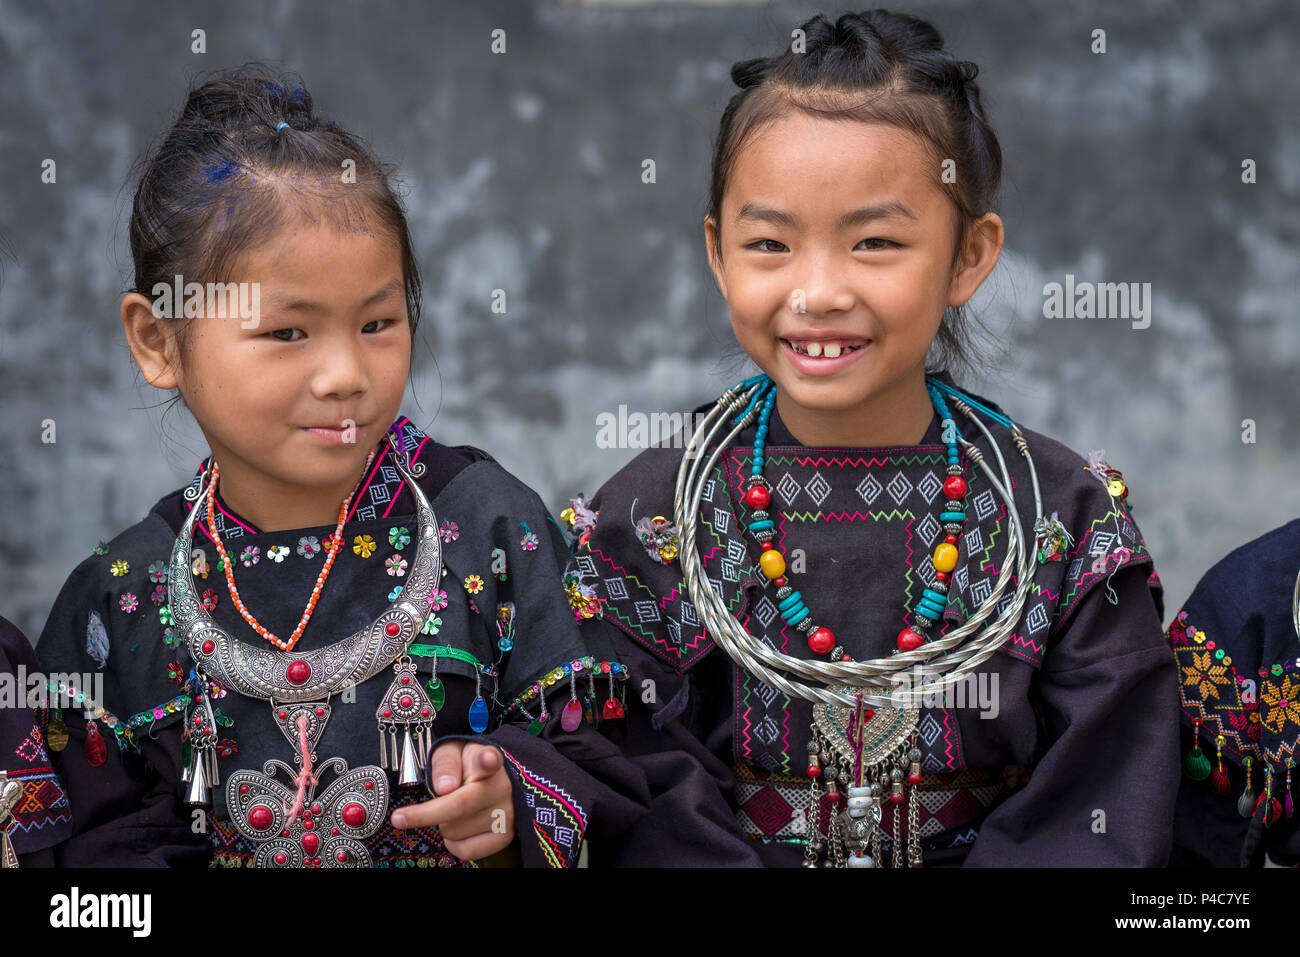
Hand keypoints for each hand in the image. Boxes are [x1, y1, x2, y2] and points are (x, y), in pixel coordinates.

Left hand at [389, 739, 515, 860]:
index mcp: (487, 760)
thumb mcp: (451, 751)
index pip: (488, 760)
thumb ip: (445, 763)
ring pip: (455, 831)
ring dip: (443, 825)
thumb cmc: (466, 765)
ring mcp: (506, 814)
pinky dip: (453, 843)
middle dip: (426, 813)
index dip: (487, 760)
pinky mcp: (504, 836)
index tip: (487, 758)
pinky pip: (466, 850)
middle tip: (403, 815)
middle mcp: (502, 787)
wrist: (493, 779)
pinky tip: (456, 828)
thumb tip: (444, 787)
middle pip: (456, 807)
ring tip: (451, 812)